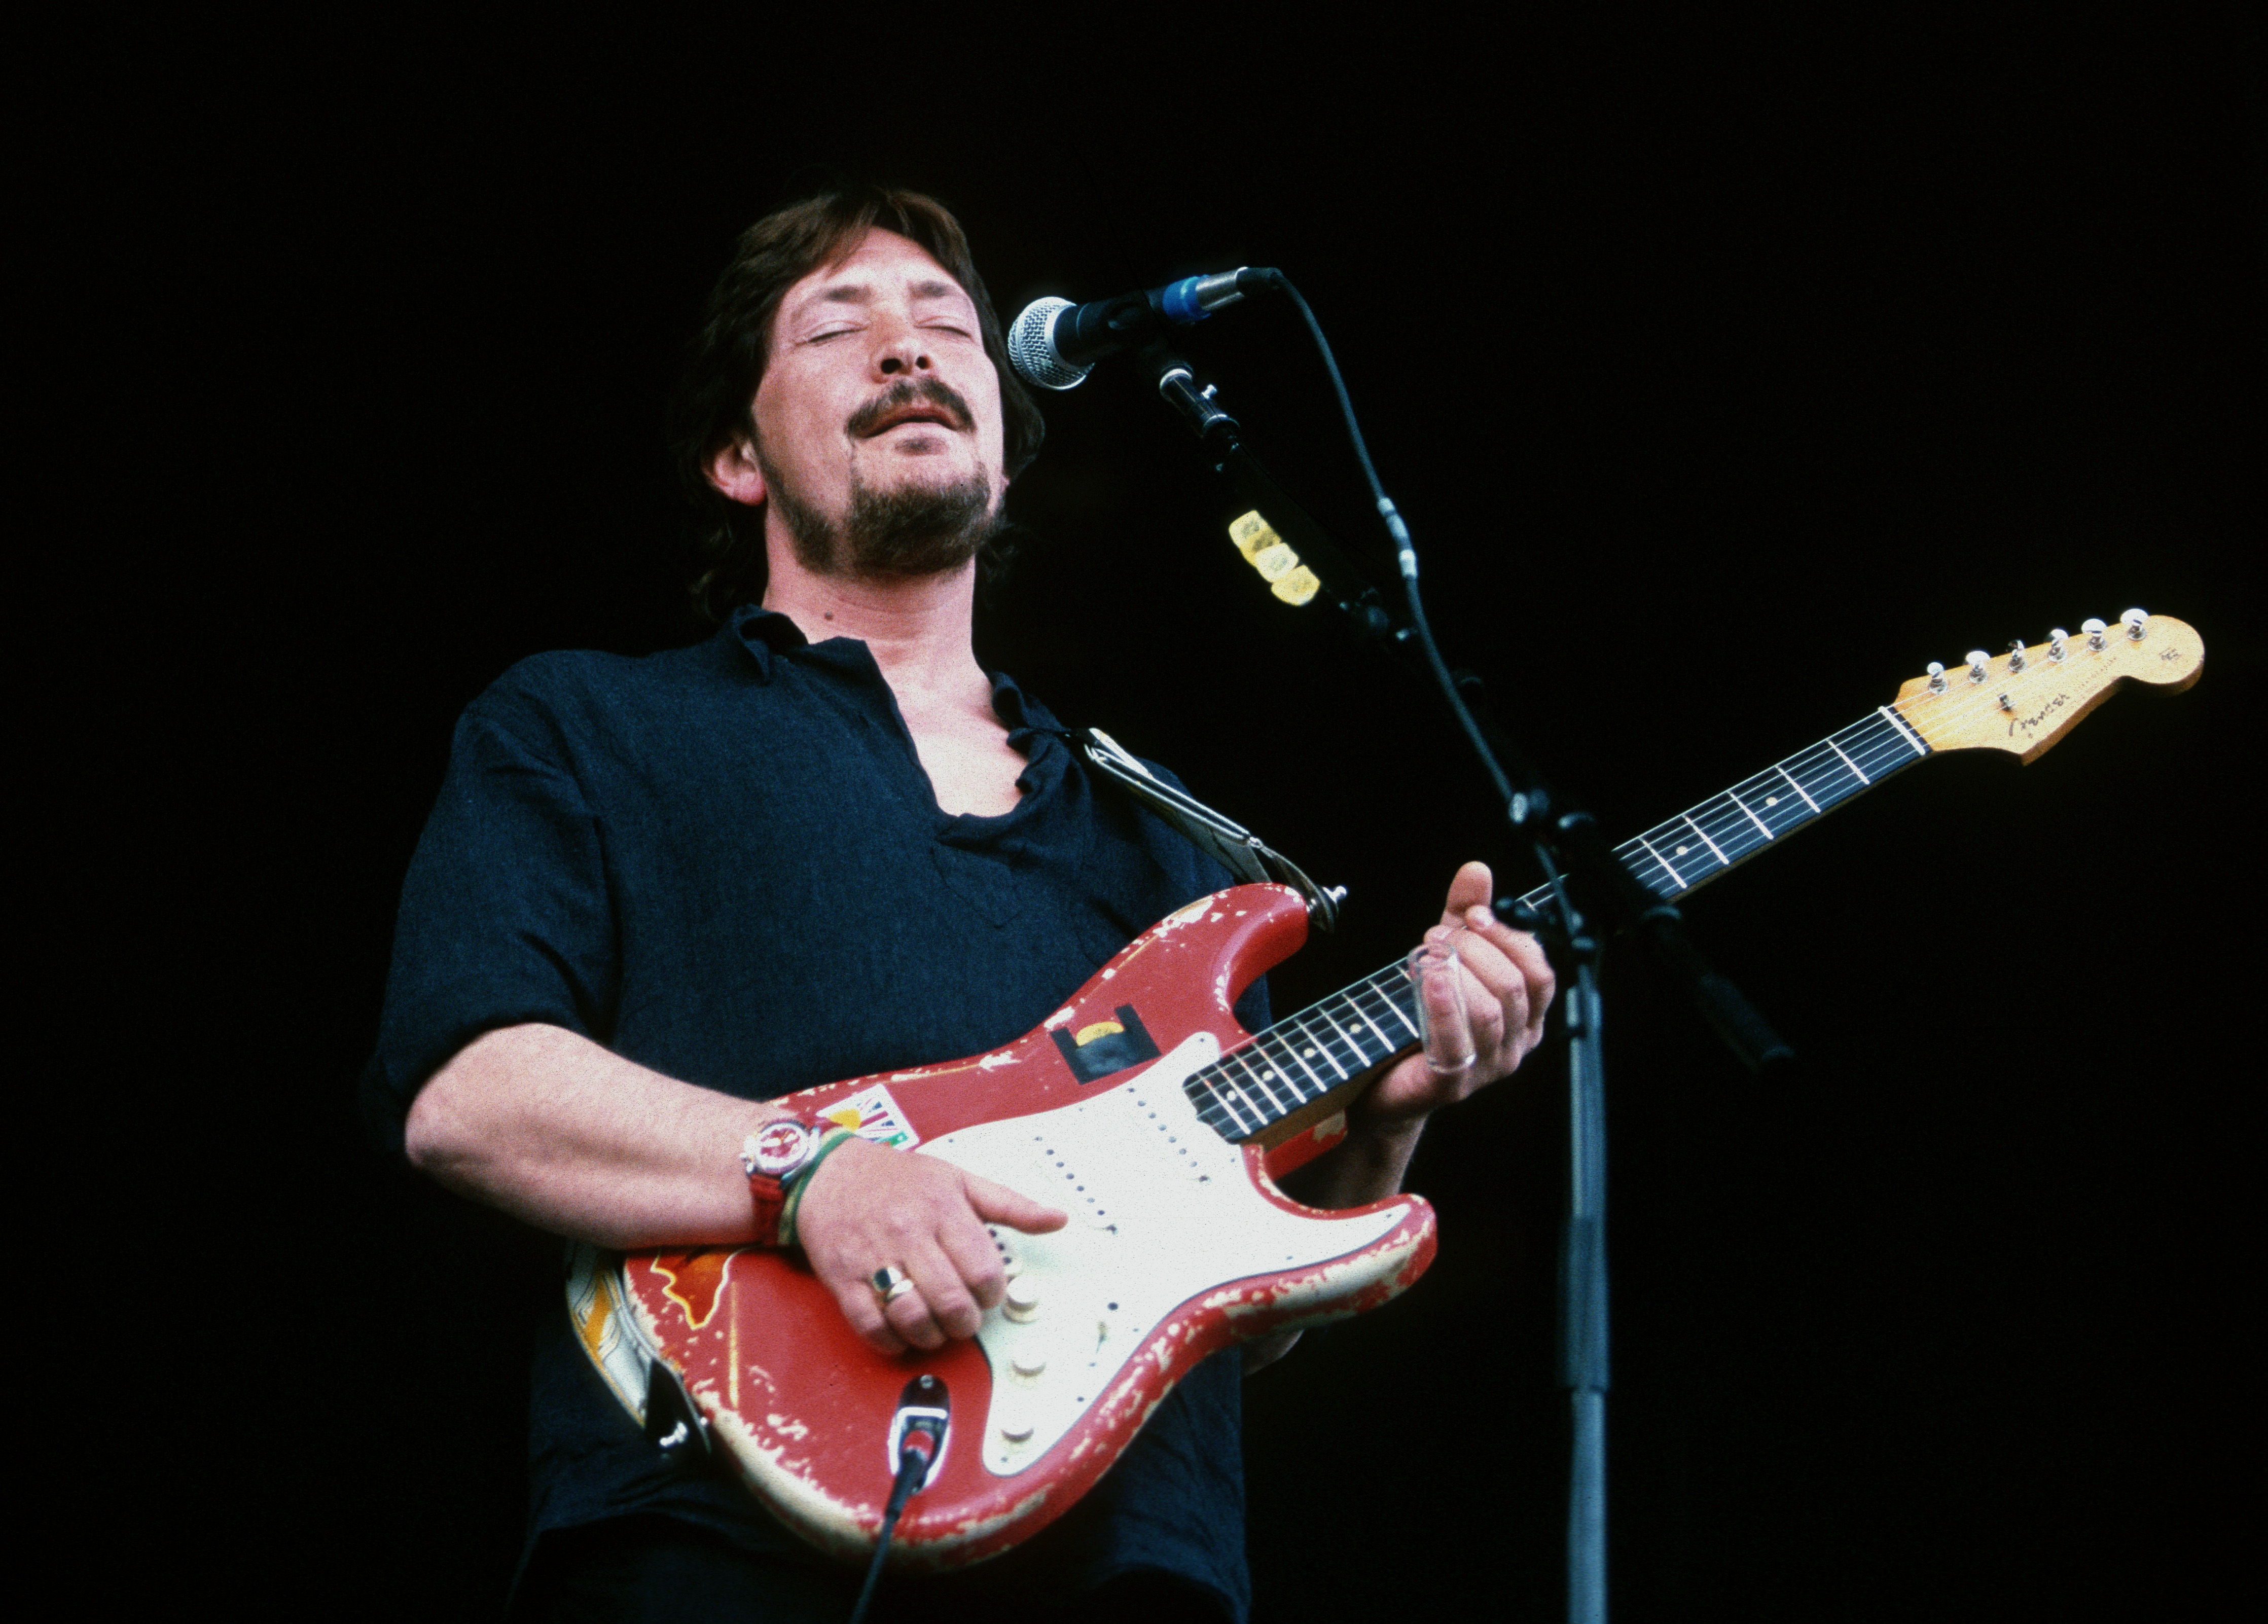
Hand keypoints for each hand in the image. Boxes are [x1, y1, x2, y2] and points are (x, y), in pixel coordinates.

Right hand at [792, 1136, 1068, 1354]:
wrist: (830, 1174)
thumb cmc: (898, 1178)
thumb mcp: (959, 1179)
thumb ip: (1011, 1204)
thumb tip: (1057, 1218)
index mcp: (942, 1209)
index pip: (982, 1268)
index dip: (993, 1292)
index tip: (988, 1292)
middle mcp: (909, 1234)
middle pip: (951, 1299)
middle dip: (966, 1321)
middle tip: (965, 1318)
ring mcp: (873, 1258)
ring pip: (912, 1316)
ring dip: (931, 1335)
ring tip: (937, 1328)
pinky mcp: (843, 1280)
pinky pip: (870, 1325)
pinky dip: (890, 1340)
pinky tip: (902, 1333)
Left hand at [1355, 860, 1555, 1131]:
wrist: (1379, 1080)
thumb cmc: (1420, 1017)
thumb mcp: (1447, 955)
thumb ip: (1463, 915)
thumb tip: (1477, 871)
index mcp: (1525, 1016)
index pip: (1539, 972)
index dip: (1509, 937)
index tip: (1473, 915)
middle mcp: (1515, 1045)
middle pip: (1513, 987)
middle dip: (1475, 950)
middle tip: (1436, 936)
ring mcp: (1487, 1068)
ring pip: (1489, 1011)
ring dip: (1455, 972)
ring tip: (1426, 956)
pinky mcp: (1452, 1084)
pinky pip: (1457, 1042)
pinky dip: (1443, 1005)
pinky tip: (1428, 978)